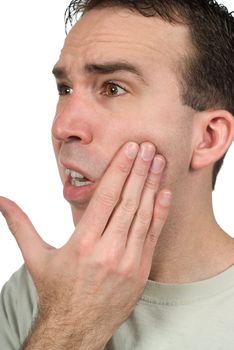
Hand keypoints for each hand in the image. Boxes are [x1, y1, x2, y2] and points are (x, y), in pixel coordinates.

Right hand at [0, 142, 171, 346]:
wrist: (76, 329)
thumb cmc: (57, 290)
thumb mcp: (35, 257)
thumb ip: (20, 225)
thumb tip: (1, 200)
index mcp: (82, 244)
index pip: (106, 198)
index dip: (119, 170)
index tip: (128, 149)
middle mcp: (108, 251)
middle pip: (127, 202)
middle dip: (138, 171)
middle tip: (147, 147)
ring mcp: (128, 262)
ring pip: (143, 216)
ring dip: (152, 186)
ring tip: (158, 162)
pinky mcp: (140, 271)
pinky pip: (153, 236)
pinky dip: (160, 213)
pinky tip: (164, 193)